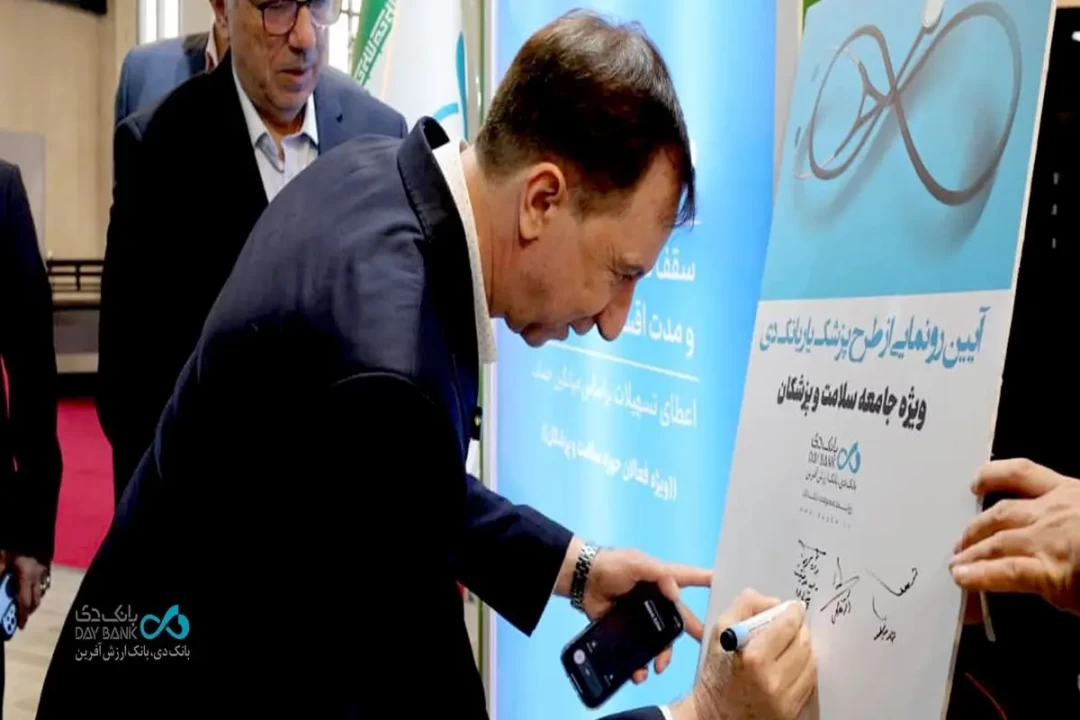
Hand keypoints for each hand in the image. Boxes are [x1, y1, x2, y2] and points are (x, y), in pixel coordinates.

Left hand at [0, 551, 48, 628]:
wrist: (33, 527)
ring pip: (42, 590)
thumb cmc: (16, 544)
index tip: (20, 627)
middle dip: (29, 610)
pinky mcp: (47, 562)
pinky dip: (38, 587)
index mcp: (27, 576)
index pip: (25, 602)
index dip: (23, 616)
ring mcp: (45, 568)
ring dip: (34, 599)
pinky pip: (44, 580)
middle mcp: (38, 575)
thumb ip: (0, 573)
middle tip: (21, 617)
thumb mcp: (1, 559)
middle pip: (36, 599)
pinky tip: (32, 585)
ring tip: (26, 603)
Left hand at [557, 539, 711, 682]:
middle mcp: (655, 598)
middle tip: (704, 643)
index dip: (706, 580)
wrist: (583, 580)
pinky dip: (640, 662)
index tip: (725, 584)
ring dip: (663, 654)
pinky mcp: (626, 629)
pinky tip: (640, 671)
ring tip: (659, 666)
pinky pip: (638, 648)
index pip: (688, 578)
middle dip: (691, 630)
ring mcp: (641, 615)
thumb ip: (659, 574)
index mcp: (660, 579)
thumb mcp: (637, 563)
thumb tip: (675, 594)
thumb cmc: (611, 565)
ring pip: (660, 638)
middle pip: (678, 617)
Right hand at [671, 590, 815, 719]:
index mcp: (753, 658)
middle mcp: (773, 680)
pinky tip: (794, 662)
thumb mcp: (720, 632)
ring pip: (811, 662)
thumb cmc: (717, 671)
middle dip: (801, 628)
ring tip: (794, 641)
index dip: (793, 612)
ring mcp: (785, 699)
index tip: (794, 607)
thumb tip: (774, 602)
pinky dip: (805, 667)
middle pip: (803, 643)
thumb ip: (745, 607)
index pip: (787, 626)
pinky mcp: (792, 711)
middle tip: (794, 623)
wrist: (716, 714)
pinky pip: (809, 682)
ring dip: (805, 647)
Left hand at [951, 458, 1079, 615]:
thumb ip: (1076, 524)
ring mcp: (1050, 540)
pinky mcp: (1050, 571)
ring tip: (956, 566)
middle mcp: (1056, 511)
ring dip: (971, 554)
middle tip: (960, 543)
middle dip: (975, 529)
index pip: (1025, 475)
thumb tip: (1068, 543)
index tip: (976, 481)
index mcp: (1074, 494)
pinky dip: (979, 576)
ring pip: (996, 542)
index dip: (994, 475)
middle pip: (999, 514)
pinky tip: (964, 580)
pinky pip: (1004, 572)